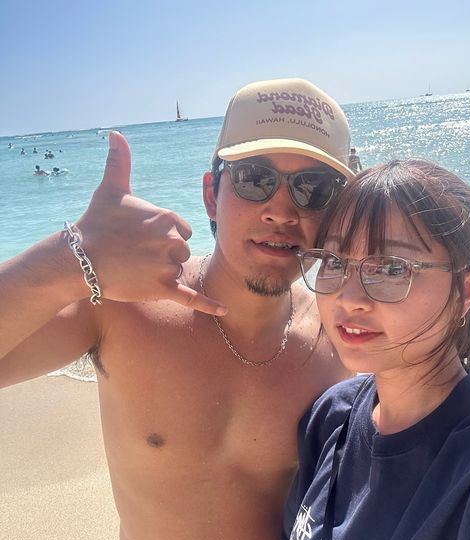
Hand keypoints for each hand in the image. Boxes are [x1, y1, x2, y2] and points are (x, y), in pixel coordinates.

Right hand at [75, 131, 225, 314]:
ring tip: (137, 268)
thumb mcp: (111, 189)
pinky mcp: (162, 288)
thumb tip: (115, 133)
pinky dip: (208, 305)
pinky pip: (191, 297)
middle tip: (137, 254)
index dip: (164, 237)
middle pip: (183, 251)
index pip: (183, 231)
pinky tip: (225, 311)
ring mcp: (168, 265)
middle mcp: (173, 240)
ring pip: (178, 270)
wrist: (79, 257)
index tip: (142, 238)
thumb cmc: (96, 222)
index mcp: (168, 218)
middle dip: (164, 254)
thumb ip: (120, 162)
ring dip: (163, 272)